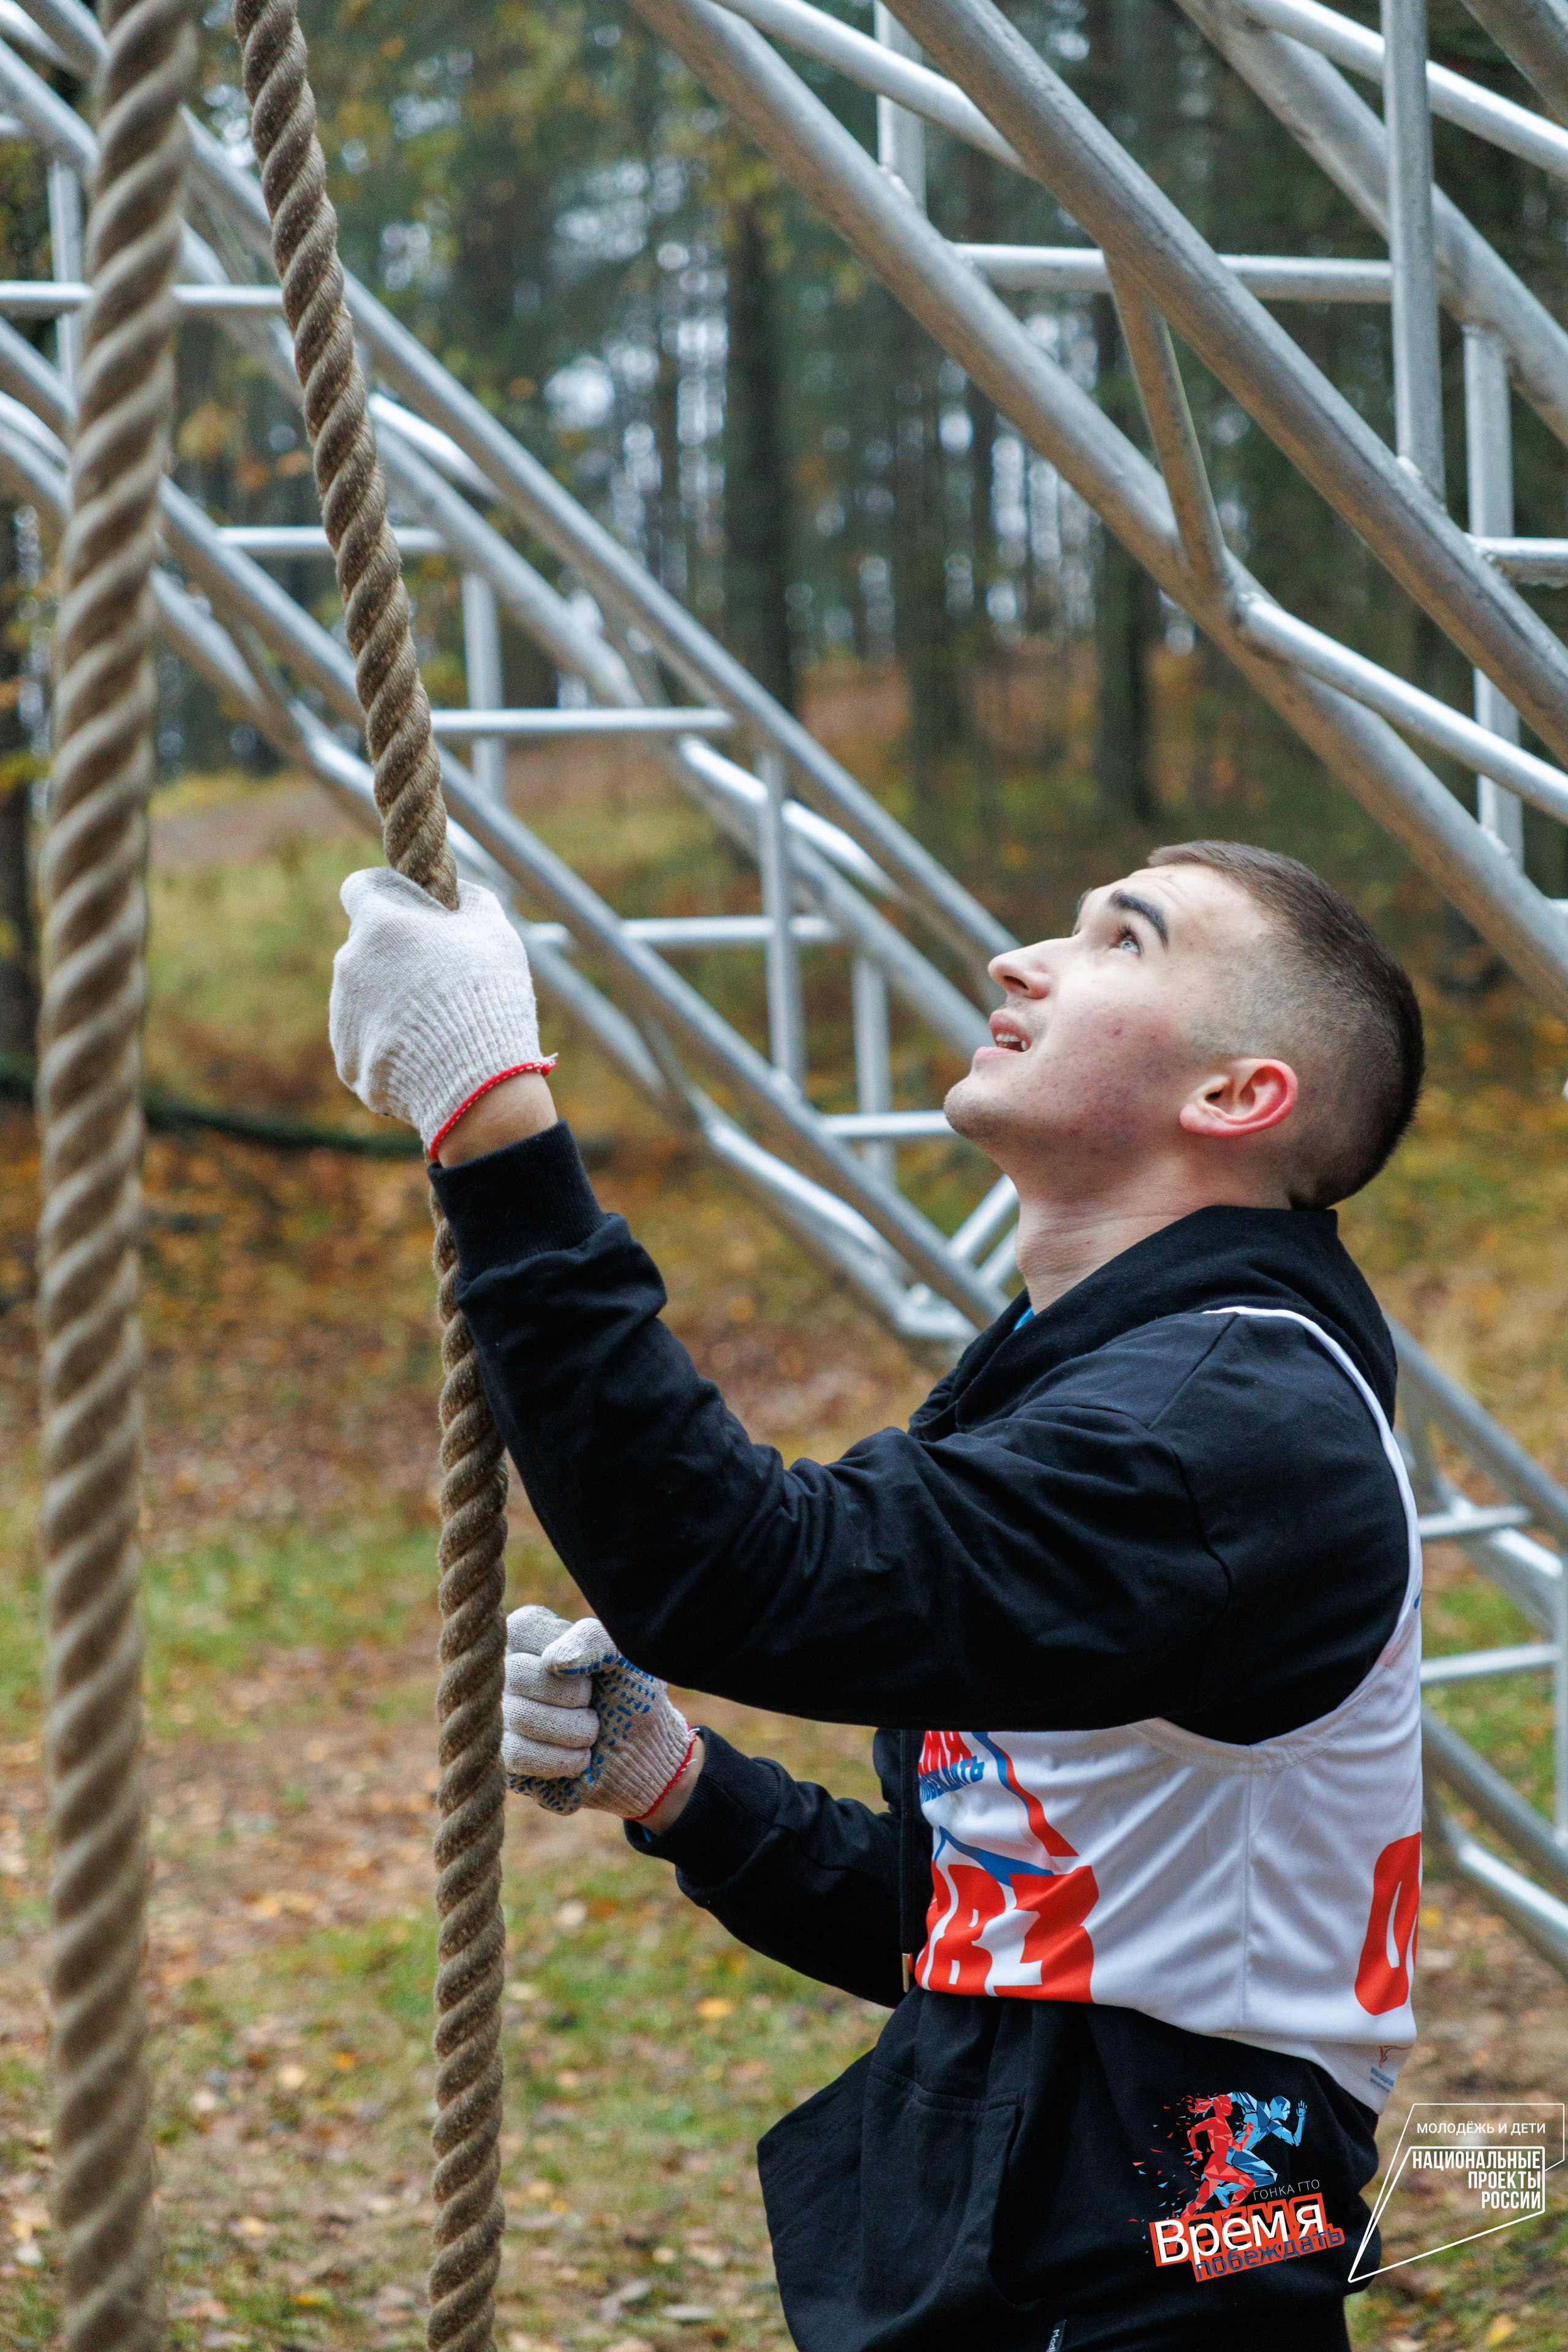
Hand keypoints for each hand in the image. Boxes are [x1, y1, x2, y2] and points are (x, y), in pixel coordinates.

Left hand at [329, 868, 550, 1153]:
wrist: (475, 1084)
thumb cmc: (487, 997)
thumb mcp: (494, 931)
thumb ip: (469, 899)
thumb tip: (456, 892)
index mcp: (380, 924)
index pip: (360, 887)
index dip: (387, 895)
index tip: (410, 910)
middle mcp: (349, 964)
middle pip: (366, 948)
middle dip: (396, 957)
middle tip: (440, 980)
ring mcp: (343, 1016)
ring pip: (364, 997)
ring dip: (392, 1003)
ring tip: (438, 1029)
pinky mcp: (347, 1061)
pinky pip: (367, 1043)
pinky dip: (390, 1047)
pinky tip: (426, 1058)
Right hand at [503, 1606, 694, 1821]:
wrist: (641, 1751)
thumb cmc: (629, 1692)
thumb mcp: (623, 1654)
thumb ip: (593, 1640)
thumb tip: (552, 1662)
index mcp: (528, 1634)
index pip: (524, 1630)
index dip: (569, 1655)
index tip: (592, 1669)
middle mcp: (503, 1670)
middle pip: (517, 1674)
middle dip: (572, 1696)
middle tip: (593, 1704)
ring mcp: (498, 1714)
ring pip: (518, 1716)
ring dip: (572, 1731)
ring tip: (591, 1732)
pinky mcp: (501, 1755)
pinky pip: (515, 1755)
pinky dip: (559, 1759)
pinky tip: (580, 1757)